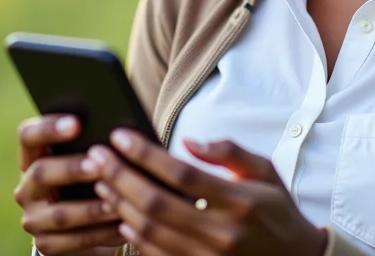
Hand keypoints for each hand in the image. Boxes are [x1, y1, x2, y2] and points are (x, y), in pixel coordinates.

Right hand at [14, 114, 125, 254]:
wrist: (83, 225)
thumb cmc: (92, 179)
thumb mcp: (89, 161)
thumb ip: (96, 147)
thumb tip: (125, 135)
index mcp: (32, 157)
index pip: (28, 136)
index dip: (48, 128)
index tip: (77, 123)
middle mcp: (27, 187)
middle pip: (41, 172)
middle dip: (72, 168)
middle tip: (100, 164)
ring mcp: (34, 218)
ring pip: (59, 213)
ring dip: (91, 208)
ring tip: (117, 202)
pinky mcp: (46, 244)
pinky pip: (72, 241)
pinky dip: (99, 234)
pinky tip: (122, 227)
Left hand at [88, 129, 327, 255]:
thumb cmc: (277, 211)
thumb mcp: (265, 171)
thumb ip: (229, 152)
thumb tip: (188, 140)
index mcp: (239, 200)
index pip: (180, 174)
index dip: (144, 154)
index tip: (120, 137)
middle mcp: (222, 232)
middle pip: (156, 203)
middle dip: (120, 177)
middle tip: (97, 157)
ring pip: (150, 232)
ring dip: (120, 205)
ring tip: (102, 181)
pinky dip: (134, 237)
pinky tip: (121, 216)